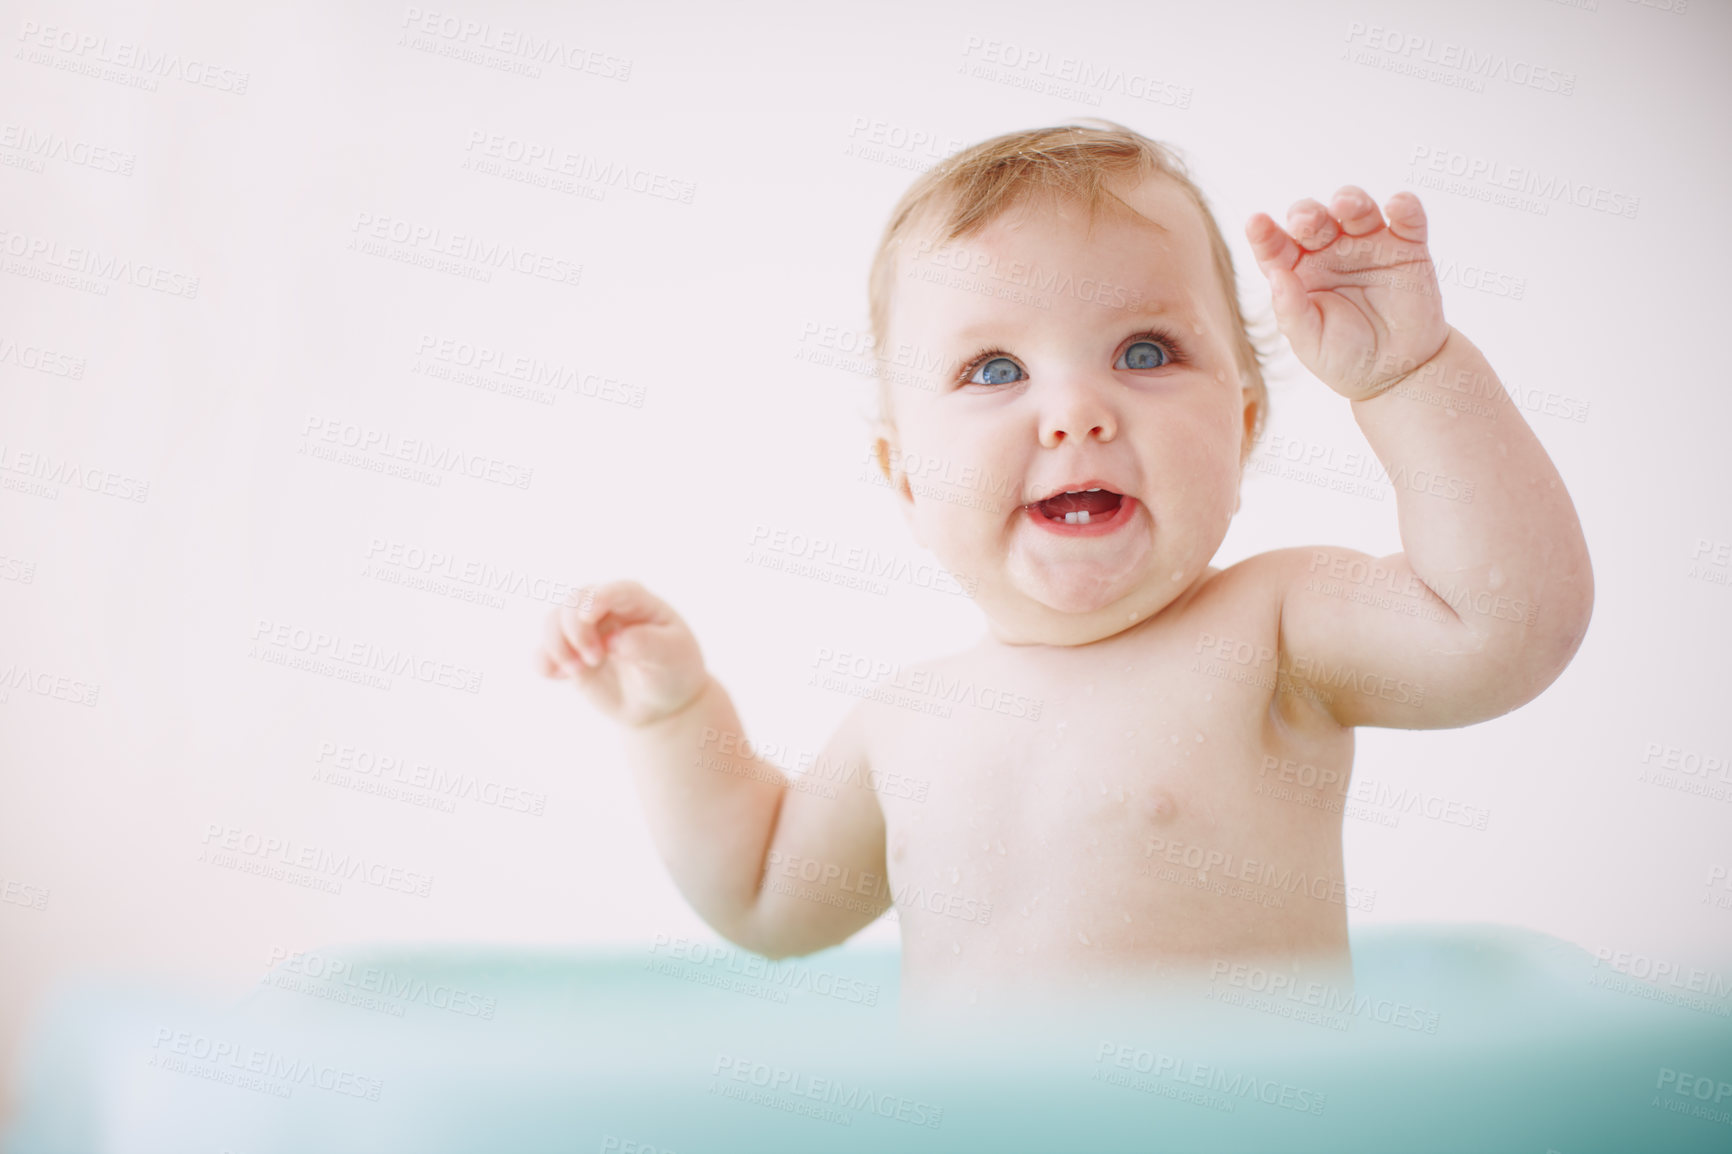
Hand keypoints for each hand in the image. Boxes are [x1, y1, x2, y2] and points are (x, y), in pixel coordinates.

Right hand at [537, 580, 708, 726]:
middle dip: (576, 630)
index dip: (598, 598)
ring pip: (553, 622)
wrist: (662, 702)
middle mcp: (606, 609)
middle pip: (574, 601)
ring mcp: (585, 630)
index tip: (587, 616)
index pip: (615, 591)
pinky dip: (543, 662)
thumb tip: (613, 641)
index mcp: (637, 602)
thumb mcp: (672, 657)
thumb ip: (647, 645)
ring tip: (576, 672)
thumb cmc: (674, 671)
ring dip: (557, 646)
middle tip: (595, 660)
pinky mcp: (570, 654)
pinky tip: (556, 676)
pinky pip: (543, 652)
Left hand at [1246, 186, 1449, 400]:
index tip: (1256, 222)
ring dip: (1351, 200)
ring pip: (1357, 210)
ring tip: (1345, 204)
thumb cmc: (1344, 356)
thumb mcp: (1310, 341)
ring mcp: (1369, 245)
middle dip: (1308, 214)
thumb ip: (1292, 310)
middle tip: (1306, 222)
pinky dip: (1405, 208)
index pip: (1276, 247)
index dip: (1265, 234)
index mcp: (1298, 271)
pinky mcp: (1407, 248)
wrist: (1396, 372)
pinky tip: (1398, 205)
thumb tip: (1276, 276)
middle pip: (1315, 220)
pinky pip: (1408, 221)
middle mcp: (1330, 251)